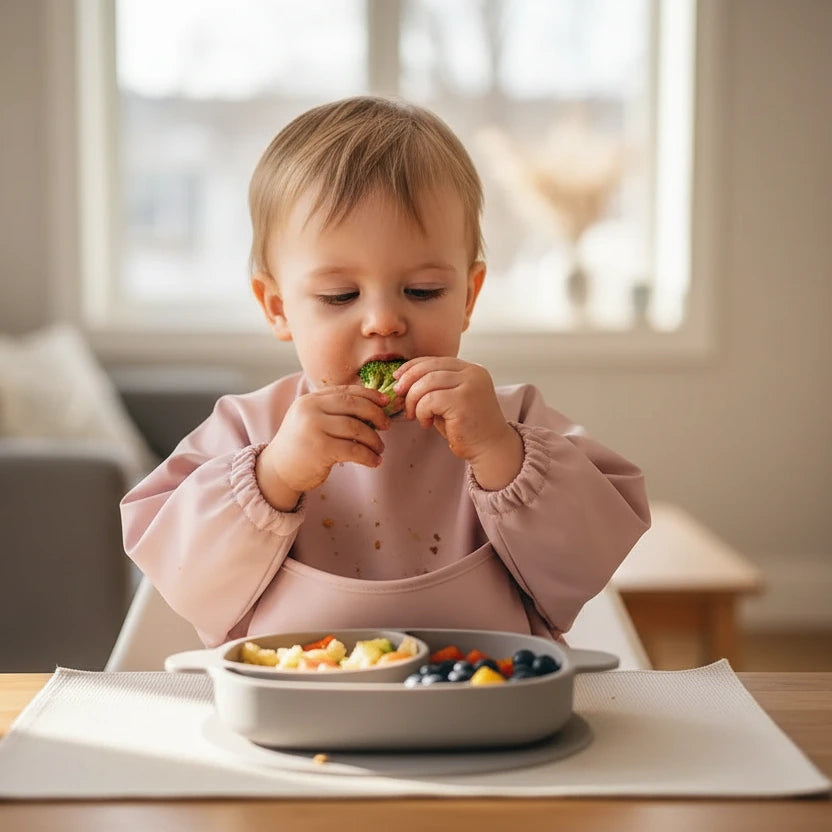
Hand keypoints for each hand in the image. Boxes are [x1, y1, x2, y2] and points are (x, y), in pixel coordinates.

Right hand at [256, 386, 389, 509]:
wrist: (277, 471)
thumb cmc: (301, 446)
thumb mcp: (312, 420)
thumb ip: (334, 412)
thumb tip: (372, 408)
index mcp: (311, 400)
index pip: (346, 391)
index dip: (369, 395)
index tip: (385, 401)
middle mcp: (311, 409)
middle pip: (354, 405)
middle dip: (376, 414)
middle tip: (386, 426)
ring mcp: (314, 428)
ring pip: (356, 428)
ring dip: (374, 440)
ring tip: (380, 449)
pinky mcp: (320, 448)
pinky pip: (353, 449)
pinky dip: (368, 456)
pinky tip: (374, 461)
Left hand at [393, 357, 523, 490]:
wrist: (491, 449)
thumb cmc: (467, 427)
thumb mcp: (449, 400)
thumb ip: (434, 387)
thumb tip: (402, 380)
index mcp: (470, 370)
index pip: (435, 360)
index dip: (412, 367)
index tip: (398, 378)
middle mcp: (473, 373)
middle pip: (429, 368)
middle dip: (408, 382)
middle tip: (399, 396)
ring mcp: (470, 386)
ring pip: (427, 383)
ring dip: (413, 400)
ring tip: (413, 415)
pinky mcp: (463, 402)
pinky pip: (429, 400)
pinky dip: (421, 411)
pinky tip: (426, 423)